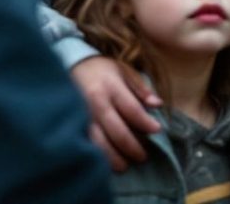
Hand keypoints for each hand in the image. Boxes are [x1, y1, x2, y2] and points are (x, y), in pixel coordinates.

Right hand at [71, 55, 161, 170]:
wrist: (71, 64)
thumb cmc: (102, 69)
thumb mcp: (124, 70)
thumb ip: (140, 88)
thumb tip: (158, 104)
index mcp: (111, 87)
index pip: (131, 109)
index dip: (145, 122)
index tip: (157, 131)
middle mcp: (96, 103)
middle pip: (116, 130)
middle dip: (131, 146)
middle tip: (143, 157)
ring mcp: (81, 115)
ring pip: (97, 142)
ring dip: (112, 157)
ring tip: (124, 166)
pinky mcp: (71, 124)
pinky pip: (83, 144)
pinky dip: (94, 156)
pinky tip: (102, 164)